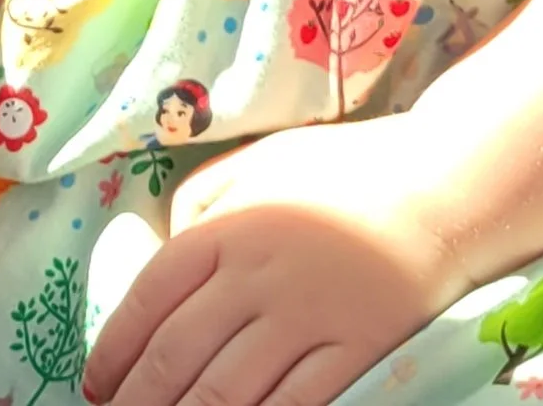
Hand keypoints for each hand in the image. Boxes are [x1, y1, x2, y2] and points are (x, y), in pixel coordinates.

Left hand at [83, 116, 468, 405]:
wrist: (444, 187)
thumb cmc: (349, 173)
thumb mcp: (266, 161)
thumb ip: (207, 200)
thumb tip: (162, 248)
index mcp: (230, 224)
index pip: (147, 297)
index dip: (112, 352)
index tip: (99, 385)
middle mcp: (258, 274)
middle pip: (174, 358)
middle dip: (136, 404)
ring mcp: (306, 318)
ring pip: (222, 396)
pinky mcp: (352, 354)